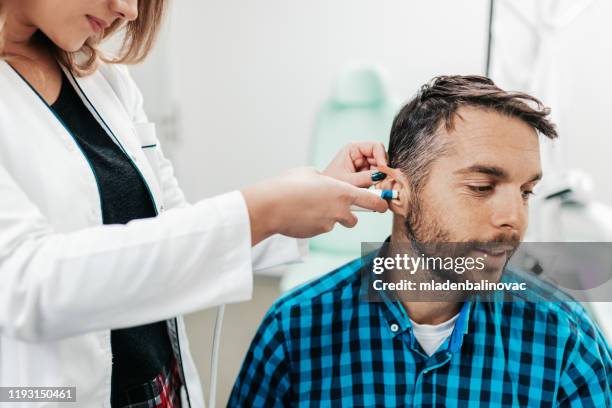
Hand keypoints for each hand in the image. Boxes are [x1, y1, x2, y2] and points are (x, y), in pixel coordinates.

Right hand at [241, 167, 387, 244]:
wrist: (272, 206)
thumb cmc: (290, 185)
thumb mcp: (311, 173)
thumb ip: (324, 179)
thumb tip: (325, 182)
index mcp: (343, 192)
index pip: (373, 201)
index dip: (380, 204)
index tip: (384, 205)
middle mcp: (340, 210)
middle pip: (354, 218)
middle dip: (346, 214)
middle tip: (331, 206)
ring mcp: (329, 224)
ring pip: (334, 223)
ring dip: (328, 218)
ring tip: (310, 208)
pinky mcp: (317, 233)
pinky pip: (320, 227)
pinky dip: (314, 223)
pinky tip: (300, 215)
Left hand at [323, 141, 387, 186]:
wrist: (323, 194)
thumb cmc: (331, 184)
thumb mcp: (348, 181)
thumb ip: (365, 178)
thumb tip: (383, 176)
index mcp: (353, 149)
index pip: (375, 146)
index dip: (382, 157)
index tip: (384, 170)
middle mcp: (360, 154)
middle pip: (380, 157)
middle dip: (383, 170)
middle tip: (382, 183)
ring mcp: (363, 164)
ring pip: (381, 168)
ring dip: (381, 178)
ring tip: (375, 188)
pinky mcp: (365, 174)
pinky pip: (377, 177)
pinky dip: (378, 183)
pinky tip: (373, 190)